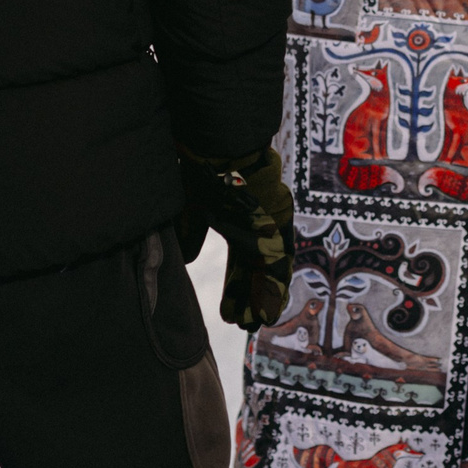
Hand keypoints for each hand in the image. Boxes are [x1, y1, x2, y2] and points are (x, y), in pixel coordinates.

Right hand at [179, 145, 295, 328]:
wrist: (218, 143)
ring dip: (266, 296)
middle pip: (259, 268)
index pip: (240, 263)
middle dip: (252, 297)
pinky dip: (274, 284)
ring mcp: (272, 221)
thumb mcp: (192, 208)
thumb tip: (187, 261)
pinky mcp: (280, 219)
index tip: (231, 314)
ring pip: (272, 266)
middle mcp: (259, 223)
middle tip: (249, 325)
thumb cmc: (203, 168)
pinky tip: (271, 306)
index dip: (236, 288)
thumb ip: (190, 234)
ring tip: (261, 322)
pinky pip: (280, 257)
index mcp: (239, 221)